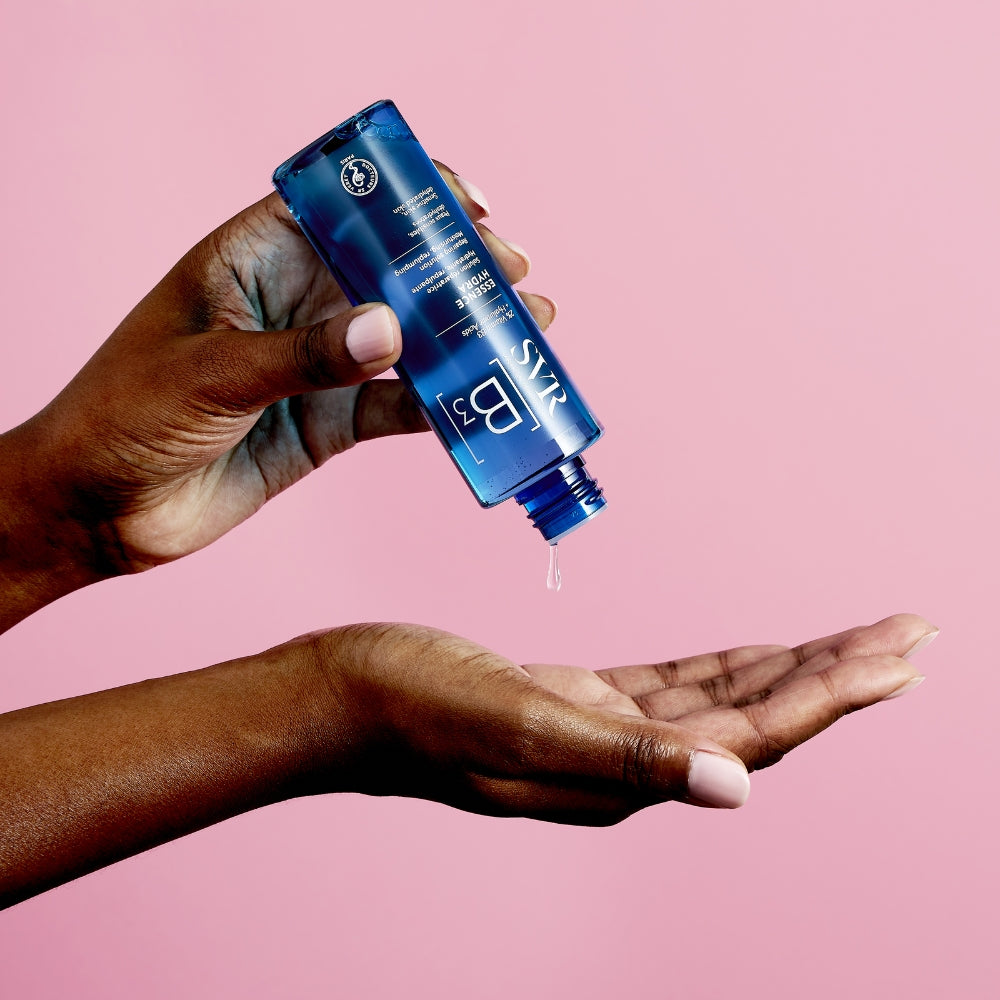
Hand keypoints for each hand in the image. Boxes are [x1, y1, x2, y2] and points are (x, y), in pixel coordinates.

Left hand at [0, 165, 552, 603]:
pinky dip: (440, 406)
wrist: (99, 512)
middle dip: (458, 272)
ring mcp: (318, 365)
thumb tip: (394, 331)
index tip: (473, 210)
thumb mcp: (210, 374)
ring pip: (408, 341)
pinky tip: (482, 401)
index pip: (345, 207)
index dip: (412, 202)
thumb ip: (302, 356)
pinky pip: (397, 407)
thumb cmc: (124, 417)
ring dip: (465, 338)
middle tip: (516, 278)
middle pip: (393, 272)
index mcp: (255, 258)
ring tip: (528, 332)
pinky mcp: (329, 423)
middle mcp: (296, 303)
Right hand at [308, 613, 931, 821]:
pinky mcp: (578, 700)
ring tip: (859, 640)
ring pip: (724, 700)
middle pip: (759, 719)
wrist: (345, 695)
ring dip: (793, 667)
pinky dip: (727, 666)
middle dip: (839, 675)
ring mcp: (602, 732)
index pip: (757, 736)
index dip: (835, 692)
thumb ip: (622, 759)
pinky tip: (759, 654)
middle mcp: (625, 763)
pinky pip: (675, 684)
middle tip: (912, 632)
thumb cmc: (414, 705)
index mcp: (622, 774)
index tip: (904, 652)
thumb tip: (735, 788)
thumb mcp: (514, 722)